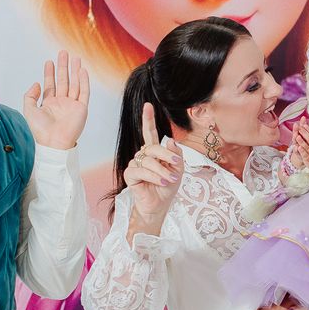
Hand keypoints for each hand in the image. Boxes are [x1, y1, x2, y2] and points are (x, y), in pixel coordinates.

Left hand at [23, 50, 89, 149]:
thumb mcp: (28, 110)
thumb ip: (30, 95)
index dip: (49, 73)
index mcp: (49, 104)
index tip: (49, 62)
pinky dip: (84, 81)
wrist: (54, 142)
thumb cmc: (41, 130)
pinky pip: (84, 92)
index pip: (50, 84)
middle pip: (63, 81)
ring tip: (74, 58)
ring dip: (74, 71)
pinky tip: (82, 70)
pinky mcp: (82, 108)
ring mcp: (72, 105)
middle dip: (63, 67)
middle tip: (63, 53)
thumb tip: (37, 83)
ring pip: (74, 84)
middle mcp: (62, 103)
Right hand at [123, 103, 182, 226]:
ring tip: (170, 179)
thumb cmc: (168, 186)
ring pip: (148, 160)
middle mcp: (143, 155)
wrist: (160, 204)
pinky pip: (141, 171)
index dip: (148, 119)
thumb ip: (176, 154)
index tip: (148, 105)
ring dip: (162, 170)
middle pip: (153, 147)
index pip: (149, 132)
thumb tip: (170, 140)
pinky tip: (161, 181)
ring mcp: (135, 163)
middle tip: (176, 165)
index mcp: (154, 151)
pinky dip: (153, 176)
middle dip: (166, 156)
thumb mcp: (178, 169)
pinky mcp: (130, 174)